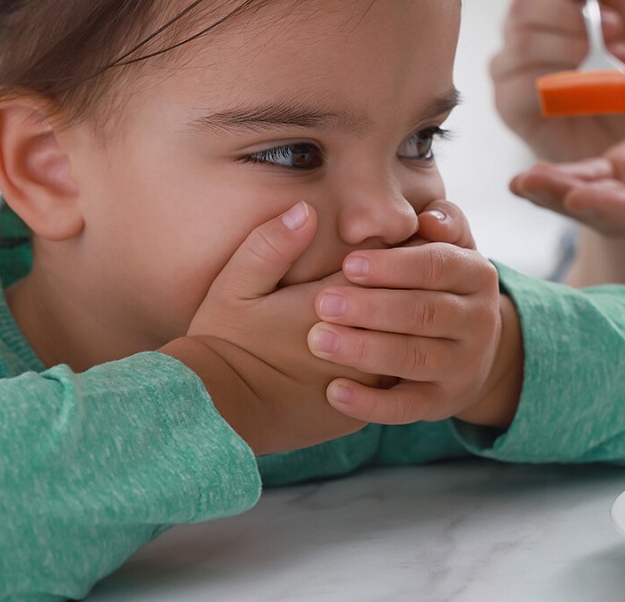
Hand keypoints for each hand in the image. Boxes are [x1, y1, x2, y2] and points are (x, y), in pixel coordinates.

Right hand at [162, 202, 385, 454]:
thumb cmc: (222, 342)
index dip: (391, 251)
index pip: (387, 267)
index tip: (386, 244)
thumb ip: (271, 245)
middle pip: (407, 305)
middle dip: (408, 286)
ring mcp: (364, 385)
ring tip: (397, 309)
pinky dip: (393, 364)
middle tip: (405, 271)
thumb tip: (306, 210)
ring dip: (406, 327)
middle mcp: (359, 346)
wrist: (217, 413)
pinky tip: (380, 350)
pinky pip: (394, 384)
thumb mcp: (234, 285)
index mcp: (333, 306)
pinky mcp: (361, 414)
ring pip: (408, 346)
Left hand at [309, 200, 522, 428]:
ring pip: (416, 359)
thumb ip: (441, 223)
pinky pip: (408, 407)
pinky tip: (334, 392)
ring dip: (366, 350)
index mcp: (476, 275)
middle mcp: (478, 321)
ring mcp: (463, 366)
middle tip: (324, 303)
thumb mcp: (449, 249)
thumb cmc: (439, 285)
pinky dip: (371, 404)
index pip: (438, 266)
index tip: (349, 264)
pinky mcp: (443, 403)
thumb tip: (427, 221)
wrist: (471, 350)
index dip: (394, 266)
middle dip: (372, 308)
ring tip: (319, 340)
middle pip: (425, 313)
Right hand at [489, 0, 624, 162]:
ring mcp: (508, 64)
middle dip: (572, 15)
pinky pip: (520, 82)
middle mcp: (521, 25)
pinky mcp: (506, 103)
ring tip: (609, 66)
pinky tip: (586, 92)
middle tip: (610, 34)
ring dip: (572, 49)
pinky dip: (559, 84)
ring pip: (522, 38)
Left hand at [509, 60, 624, 242]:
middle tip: (529, 185)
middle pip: (619, 215)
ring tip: (518, 183)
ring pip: (599, 201)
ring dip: (557, 195)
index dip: (623, 208)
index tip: (583, 199)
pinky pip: (594, 178)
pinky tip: (529, 177)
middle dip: (572, 204)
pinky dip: (563, 178)